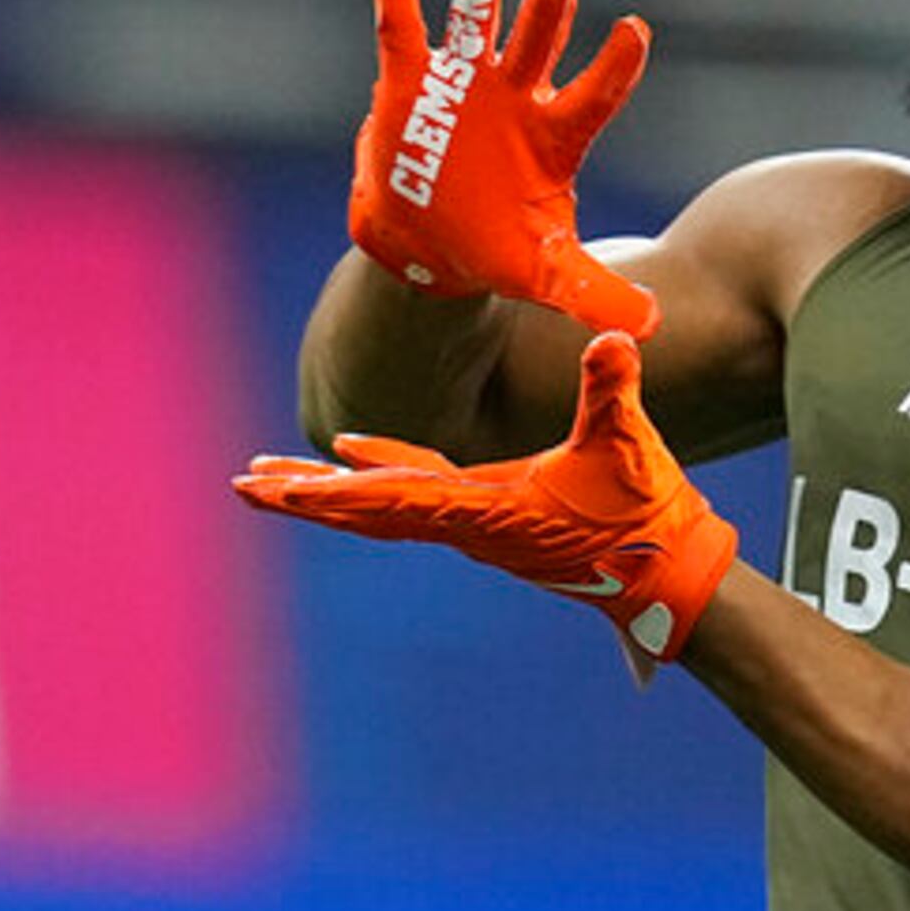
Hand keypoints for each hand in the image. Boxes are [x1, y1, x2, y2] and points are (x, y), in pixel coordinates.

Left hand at [235, 332, 735, 665]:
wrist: (666, 573)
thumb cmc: (645, 512)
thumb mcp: (626, 442)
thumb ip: (612, 387)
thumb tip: (613, 337)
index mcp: (486, 510)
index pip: (398, 497)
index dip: (340, 490)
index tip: (287, 490)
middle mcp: (466, 523)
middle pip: (367, 511)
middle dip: (304, 498)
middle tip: (243, 487)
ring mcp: (474, 524)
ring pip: (382, 508)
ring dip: (326, 493)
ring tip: (272, 482)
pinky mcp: (489, 519)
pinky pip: (415, 497)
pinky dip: (377, 477)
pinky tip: (350, 459)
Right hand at [348, 0, 659, 337]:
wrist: (427, 250)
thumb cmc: (494, 251)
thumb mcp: (545, 275)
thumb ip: (595, 293)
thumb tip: (650, 326)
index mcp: (554, 137)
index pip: (593, 95)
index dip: (613, 66)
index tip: (634, 31)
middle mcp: (514, 98)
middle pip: (536, 39)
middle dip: (546, 2)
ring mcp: (462, 84)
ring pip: (476, 13)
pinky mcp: (409, 80)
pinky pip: (402, 20)